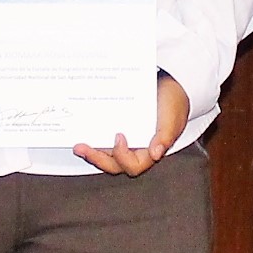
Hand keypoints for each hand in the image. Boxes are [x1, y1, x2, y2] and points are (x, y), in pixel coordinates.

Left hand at [75, 73, 192, 174]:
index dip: (122, 156)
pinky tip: (84, 131)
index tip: (119, 136)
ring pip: (106, 154)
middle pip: (114, 164)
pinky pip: (104, 138)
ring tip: (78, 145)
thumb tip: (156, 153)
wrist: (171, 86)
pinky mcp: (119, 129)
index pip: (133, 165)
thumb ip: (165, 136)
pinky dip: (95, 137)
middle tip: (82, 148)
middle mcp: (136, 150)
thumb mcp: (172, 119)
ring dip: (92, 151)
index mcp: (149, 152)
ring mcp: (126, 141)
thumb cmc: (174, 104)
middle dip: (97, 158)